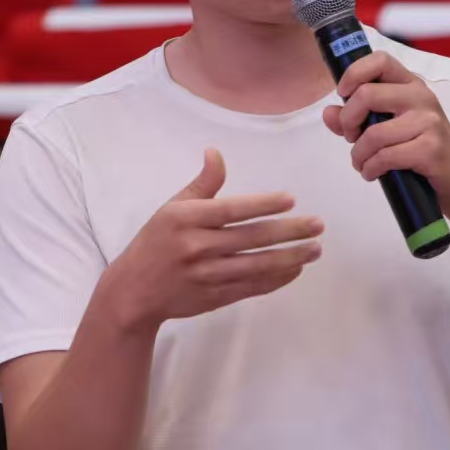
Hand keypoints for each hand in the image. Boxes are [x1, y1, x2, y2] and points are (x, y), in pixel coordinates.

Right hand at [105, 149, 323, 332]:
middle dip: (290, 232)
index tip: (291, 199)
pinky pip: (252, 286)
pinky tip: (296, 268)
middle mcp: (196, 247)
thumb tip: (215, 152)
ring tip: (316, 248)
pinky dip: (277, 279)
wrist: (132, 291)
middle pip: (252, 238)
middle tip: (318, 225)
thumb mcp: (172, 209)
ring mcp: (207, 275)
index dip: (263, 204)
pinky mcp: (214, 297)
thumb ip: (202, 184)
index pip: (231, 210)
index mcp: (185, 219)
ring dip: (291, 257)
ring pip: (258, 265)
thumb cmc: (156, 242)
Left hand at [322, 52, 449, 205]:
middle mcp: (422, 97)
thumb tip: (329, 113)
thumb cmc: (424, 150)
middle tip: (352, 137)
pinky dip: (371, 169)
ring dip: (359, 154)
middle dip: (348, 121)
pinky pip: (385, 157)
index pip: (380, 60)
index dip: (354, 73)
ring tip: (362, 163)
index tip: (344, 95)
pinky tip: (373, 173)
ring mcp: (429, 122)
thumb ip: (357, 118)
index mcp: (411, 85)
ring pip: (373, 133)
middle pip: (367, 94)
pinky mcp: (430, 148)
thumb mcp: (391, 128)